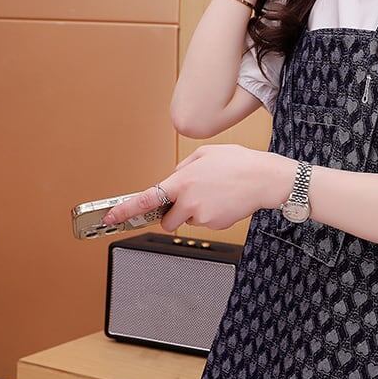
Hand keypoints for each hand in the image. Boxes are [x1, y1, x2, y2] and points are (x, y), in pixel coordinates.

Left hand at [100, 145, 292, 232]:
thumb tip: (172, 180)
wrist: (266, 179)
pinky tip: (225, 201)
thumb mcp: (206, 154)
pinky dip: (212, 215)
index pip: (146, 199)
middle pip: (167, 220)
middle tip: (190, 200)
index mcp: (182, 181)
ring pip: (189, 220)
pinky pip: (206, 222)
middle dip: (173, 214)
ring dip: (196, 212)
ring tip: (217, 194)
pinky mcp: (216, 224)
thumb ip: (183, 168)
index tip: (112, 217)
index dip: (125, 210)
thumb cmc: (239, 163)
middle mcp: (189, 201)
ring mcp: (203, 216)